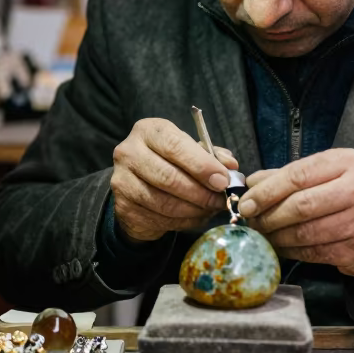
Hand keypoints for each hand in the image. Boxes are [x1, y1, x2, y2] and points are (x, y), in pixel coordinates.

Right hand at [112, 118, 237, 240]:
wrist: (138, 183)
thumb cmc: (170, 161)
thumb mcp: (190, 150)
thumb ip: (212, 155)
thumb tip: (231, 166)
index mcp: (148, 131)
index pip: (175, 146)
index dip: (202, 165)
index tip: (223, 181)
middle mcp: (129, 152)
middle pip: (168, 177)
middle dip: (200, 192)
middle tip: (220, 201)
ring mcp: (122, 181)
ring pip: (164, 202)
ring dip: (194, 210)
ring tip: (210, 210)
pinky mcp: (123, 207)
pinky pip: (159, 219)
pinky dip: (183, 221)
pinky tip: (195, 217)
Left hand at [238, 148, 353, 276]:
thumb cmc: (347, 194)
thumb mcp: (325, 174)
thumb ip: (289, 176)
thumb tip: (252, 183)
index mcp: (347, 162)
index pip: (298, 175)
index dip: (267, 191)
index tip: (246, 203)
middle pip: (301, 205)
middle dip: (269, 216)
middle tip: (252, 222)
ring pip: (305, 232)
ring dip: (277, 236)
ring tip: (263, 235)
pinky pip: (314, 252)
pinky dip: (292, 251)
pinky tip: (281, 247)